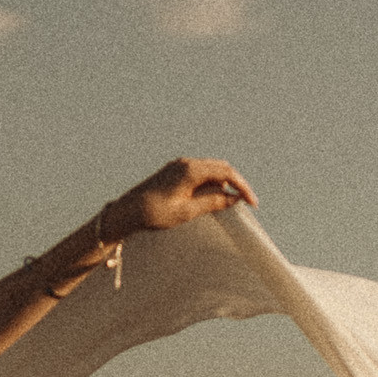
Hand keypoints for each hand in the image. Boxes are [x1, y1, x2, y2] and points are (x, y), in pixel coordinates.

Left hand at [100, 157, 257, 240]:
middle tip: (244, 203)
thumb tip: (233, 199)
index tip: (251, 203)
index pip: (226, 172)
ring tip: (227, 204)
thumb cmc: (154, 213)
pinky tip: (210, 199)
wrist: (126, 211)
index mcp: (190, 170)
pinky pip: (199, 174)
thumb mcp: (187, 211)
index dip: (242, 187)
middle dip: (234, 184)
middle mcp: (185, 163)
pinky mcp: (173, 172)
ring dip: (221, 184)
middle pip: (220, 168)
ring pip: (210, 170)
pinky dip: (209, 184)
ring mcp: (178, 166)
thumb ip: (212, 203)